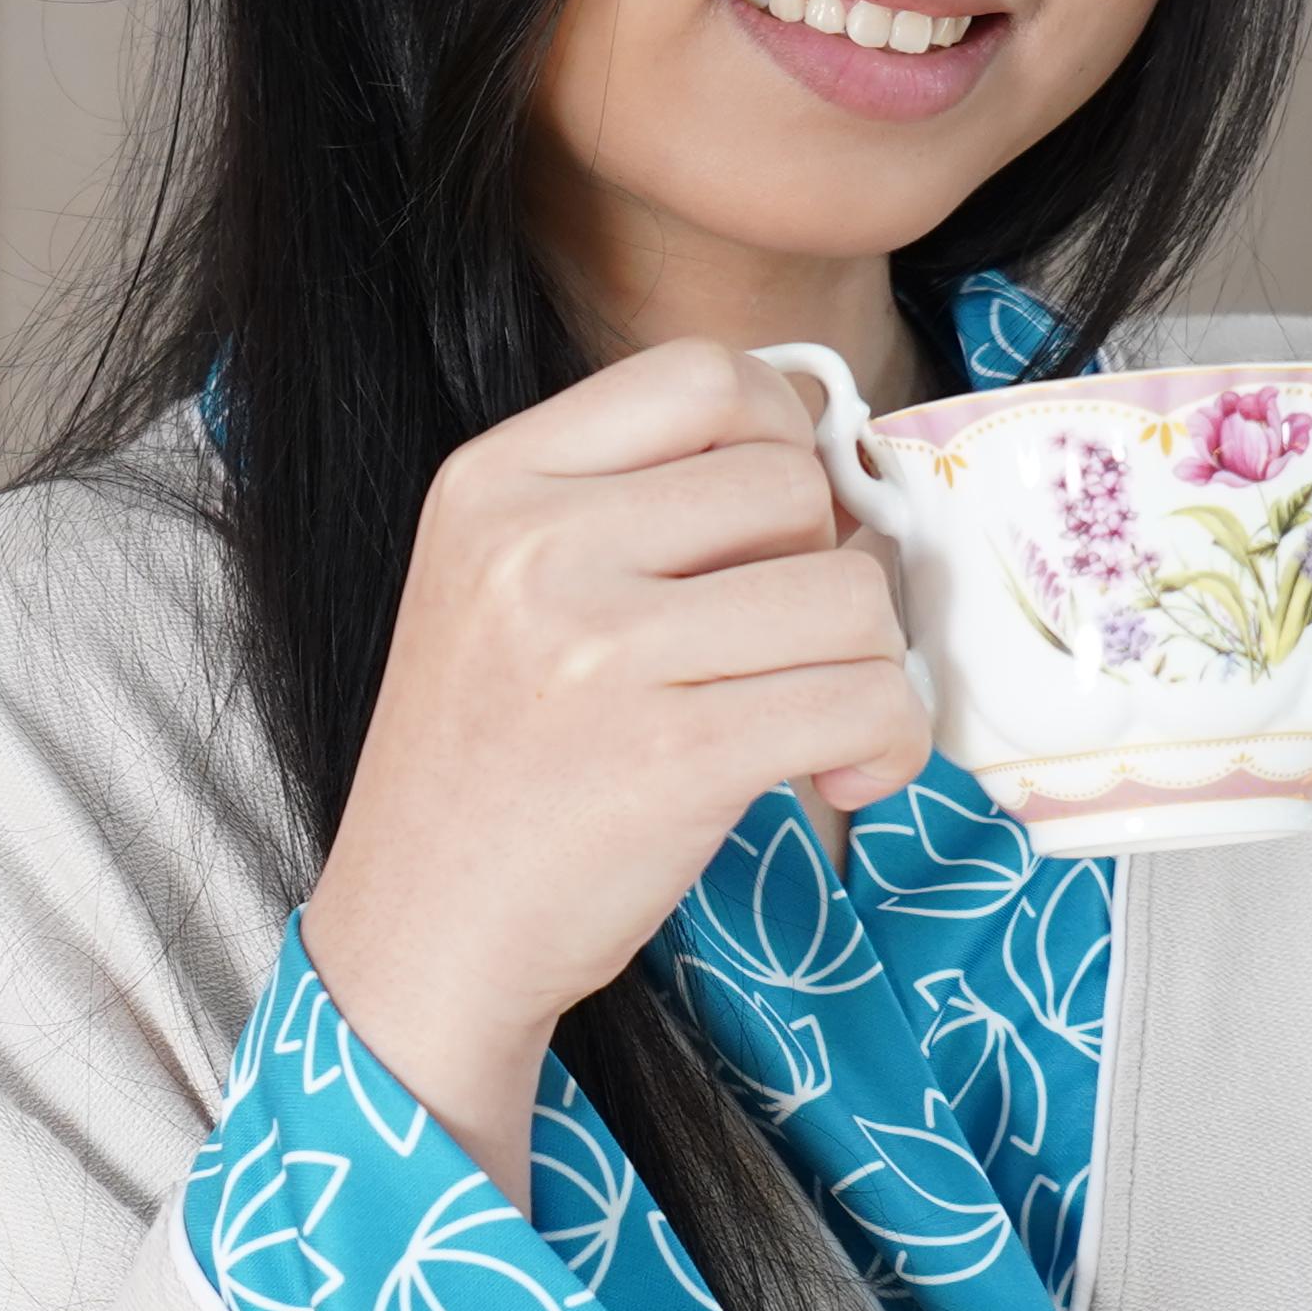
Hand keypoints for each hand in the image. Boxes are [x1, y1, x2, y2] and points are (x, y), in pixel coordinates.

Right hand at [301, 339, 929, 1195]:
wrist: (422, 934)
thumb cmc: (491, 761)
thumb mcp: (501, 581)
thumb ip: (630, 500)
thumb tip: (830, 455)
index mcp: (494, 481)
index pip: (703, 375)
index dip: (780, 435)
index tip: (777, 525)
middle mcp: (539, 546)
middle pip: (791, 483)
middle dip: (824, 564)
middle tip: (779, 647)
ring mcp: (603, 649)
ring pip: (850, 592)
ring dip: (867, 665)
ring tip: (811, 719)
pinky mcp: (676, 756)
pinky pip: (866, 700)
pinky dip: (889, 744)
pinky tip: (841, 777)